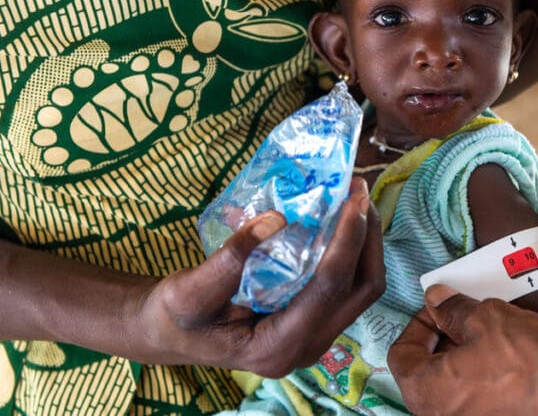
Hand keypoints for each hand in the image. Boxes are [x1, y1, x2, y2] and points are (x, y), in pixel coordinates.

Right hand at [126, 178, 384, 375]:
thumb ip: (230, 259)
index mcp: (277, 345)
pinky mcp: (313, 321)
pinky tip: (339, 220)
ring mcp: (314, 336)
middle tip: (358, 190)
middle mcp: (306, 347)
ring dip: (365, 242)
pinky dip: (350, 251)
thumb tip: (275, 218)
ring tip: (354, 199)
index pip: (329, 289)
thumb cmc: (176, 316)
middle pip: (361, 290)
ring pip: (361, 289)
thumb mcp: (189, 289)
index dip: (347, 241)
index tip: (353, 199)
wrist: (170, 335)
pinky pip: (346, 286)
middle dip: (368, 237)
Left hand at [389, 286, 537, 415]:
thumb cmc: (532, 366)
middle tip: (467, 316)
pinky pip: (477, 400)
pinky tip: (508, 360)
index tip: (440, 308)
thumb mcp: (488, 320)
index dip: (419, 324)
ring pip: (454, 387)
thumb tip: (437, 300)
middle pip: (427, 372)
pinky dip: (484, 378)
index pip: (402, 354)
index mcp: (426, 393)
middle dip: (444, 339)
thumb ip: (454, 309)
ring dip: (466, 358)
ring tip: (492, 334)